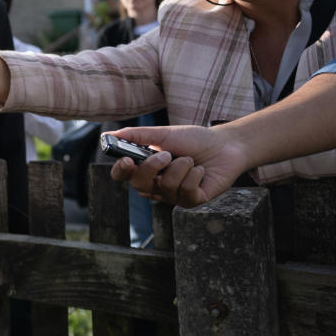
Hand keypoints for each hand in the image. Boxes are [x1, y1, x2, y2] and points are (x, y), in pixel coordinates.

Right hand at [106, 125, 249, 207]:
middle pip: (139, 185)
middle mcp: (156, 184)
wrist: (226, 146)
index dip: (121, 170)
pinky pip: (186, 192)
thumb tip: (109, 135)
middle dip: (153, 167)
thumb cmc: (194, 140)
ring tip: (191, 160)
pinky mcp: (192, 201)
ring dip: (181, 167)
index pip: (122, 176)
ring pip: (166, 187)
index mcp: (146, 167)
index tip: (127, 160)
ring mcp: (174, 195)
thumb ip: (136, 136)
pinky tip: (201, 171)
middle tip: (167, 154)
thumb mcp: (164, 134)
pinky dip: (195, 175)